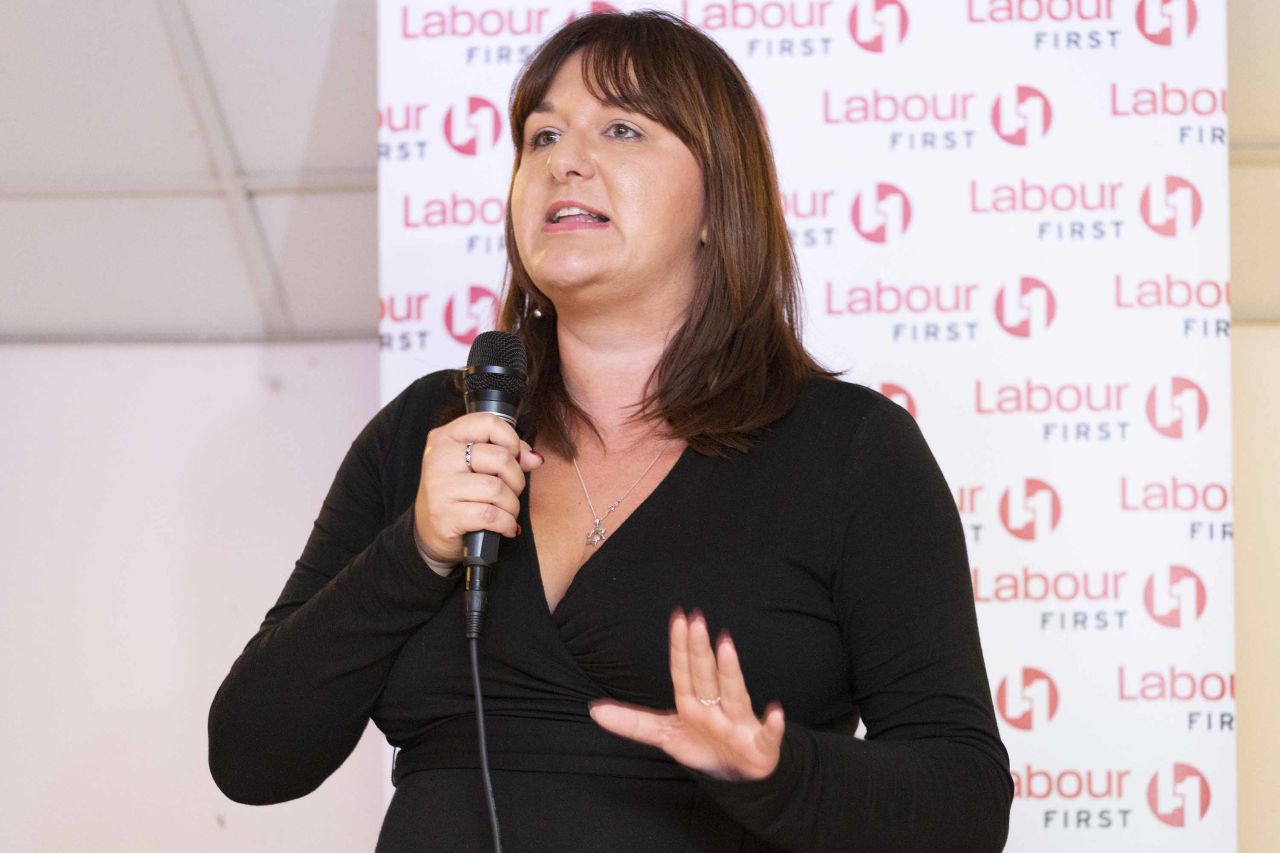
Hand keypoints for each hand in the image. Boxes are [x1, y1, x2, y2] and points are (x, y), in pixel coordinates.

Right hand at [412, 412, 543, 575]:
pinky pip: (491, 515)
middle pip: (500, 457)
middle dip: (516, 479)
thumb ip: (506, 454)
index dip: (512, 440)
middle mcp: (439, 458)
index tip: (515, 457)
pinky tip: (505, 526)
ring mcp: (439, 487)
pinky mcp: (445, 516)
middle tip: (512, 491)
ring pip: (497, 489)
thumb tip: (534, 458)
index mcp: (445, 437)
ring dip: (512, 505)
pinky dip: (506, 523)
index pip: (488, 422)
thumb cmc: (458, 492)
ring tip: (507, 511)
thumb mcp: (476, 465)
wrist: (430, 529)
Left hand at [588, 608, 784, 780]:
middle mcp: (716, 707)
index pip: (683, 671)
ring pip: (734, 695)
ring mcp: (738, 725)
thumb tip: (593, 711)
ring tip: (726, 645)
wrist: (742, 776)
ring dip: (731, 671)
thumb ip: (632, 723)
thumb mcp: (665, 734)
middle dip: (699, 650)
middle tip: (696, 620)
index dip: (679, 647)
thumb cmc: (705, 745)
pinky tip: (775, 710)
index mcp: (693, 703)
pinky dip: (773, 725)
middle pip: (705, 676)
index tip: (677, 617)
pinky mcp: (760, 746)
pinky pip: (767, 735)